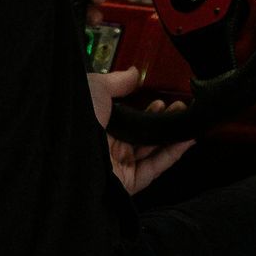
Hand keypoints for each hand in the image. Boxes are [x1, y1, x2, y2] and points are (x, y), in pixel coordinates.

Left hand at [88, 62, 192, 196]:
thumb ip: (115, 82)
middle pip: (140, 134)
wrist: (69, 154)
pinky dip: (172, 154)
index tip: (160, 98)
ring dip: (170, 135)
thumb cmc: (76, 120)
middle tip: (177, 107)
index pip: (124, 118)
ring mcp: (117, 165)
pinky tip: (185, 139)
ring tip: (184, 117)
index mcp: (95, 125)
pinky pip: (155, 168)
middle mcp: (105, 146)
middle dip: (161, 120)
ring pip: (151, 150)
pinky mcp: (128, 182)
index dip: (143, 108)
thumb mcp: (94, 89)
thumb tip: (132, 73)